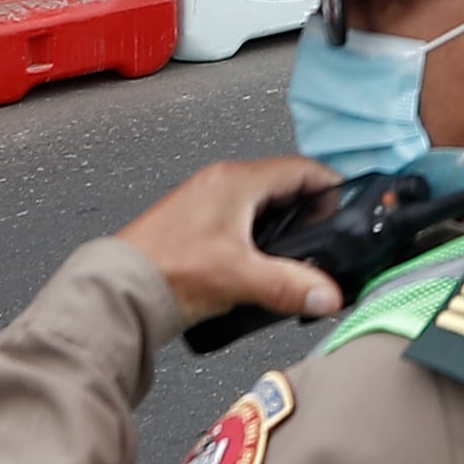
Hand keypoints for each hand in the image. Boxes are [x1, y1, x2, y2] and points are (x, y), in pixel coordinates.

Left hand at [119, 155, 343, 326]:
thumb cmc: (168, 271)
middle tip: (319, 243)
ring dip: (280, 228)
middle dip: (307, 213)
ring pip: (259, 205)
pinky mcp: (192, 224)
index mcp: (236, 181)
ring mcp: (204, 202)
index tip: (344, 212)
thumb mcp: (240, 278)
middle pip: (282, 186)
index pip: (301, 168)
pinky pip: (238, 221)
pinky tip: (255, 269)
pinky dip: (255, 239)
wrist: (118, 292)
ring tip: (291, 261)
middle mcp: (220, 183)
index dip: (329, 189)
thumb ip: (291, 286)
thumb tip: (329, 294)